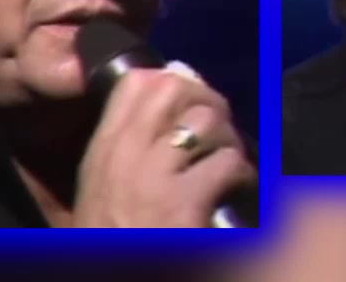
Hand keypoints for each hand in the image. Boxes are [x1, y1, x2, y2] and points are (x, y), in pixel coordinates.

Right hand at [72, 67, 255, 226]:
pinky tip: (236, 192)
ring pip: (206, 123)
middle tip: (217, 132)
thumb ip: (131, 145)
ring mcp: (152, 177)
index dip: (176, 82)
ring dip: (229, 141)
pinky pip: (226, 163)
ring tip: (229, 162)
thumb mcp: (105, 186)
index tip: (191, 105)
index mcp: (104, 149)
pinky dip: (241, 175)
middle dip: (207, 103)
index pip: (139, 82)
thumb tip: (170, 94)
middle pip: (174, 90)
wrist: (113, 275)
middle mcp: (124, 155)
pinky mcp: (181, 203)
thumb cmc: (112, 241)